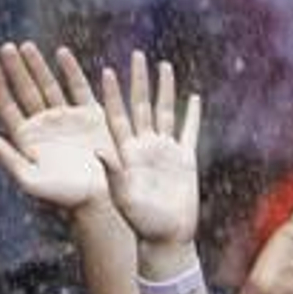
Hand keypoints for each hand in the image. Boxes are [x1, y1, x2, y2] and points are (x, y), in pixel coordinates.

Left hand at [0, 43, 113, 209]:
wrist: (100, 199)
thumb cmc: (63, 197)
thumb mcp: (31, 181)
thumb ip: (8, 158)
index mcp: (26, 139)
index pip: (8, 107)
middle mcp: (44, 125)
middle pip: (25, 91)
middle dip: (15, 69)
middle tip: (5, 47)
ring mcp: (66, 118)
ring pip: (48, 85)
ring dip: (37, 66)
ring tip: (26, 45)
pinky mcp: (89, 116)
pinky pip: (79, 88)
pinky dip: (71, 70)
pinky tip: (62, 53)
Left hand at [99, 52, 200, 244]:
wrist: (166, 238)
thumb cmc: (140, 223)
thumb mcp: (122, 197)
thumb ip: (112, 172)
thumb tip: (98, 150)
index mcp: (127, 154)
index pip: (117, 117)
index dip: (112, 95)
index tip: (106, 72)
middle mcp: (144, 147)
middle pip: (141, 106)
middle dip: (139, 81)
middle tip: (136, 55)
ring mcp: (165, 152)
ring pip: (165, 112)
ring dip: (164, 89)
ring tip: (163, 66)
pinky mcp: (185, 160)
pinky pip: (189, 131)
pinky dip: (192, 115)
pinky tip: (194, 97)